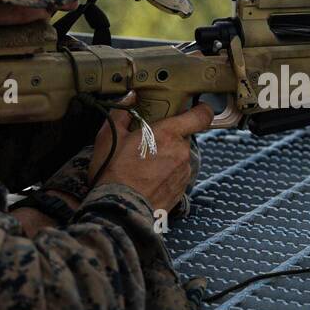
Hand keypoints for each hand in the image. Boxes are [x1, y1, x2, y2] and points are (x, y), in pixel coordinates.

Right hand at [88, 97, 213, 213]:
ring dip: (166, 157)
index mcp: (168, 134)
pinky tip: (147, 179)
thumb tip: (130, 99)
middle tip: (146, 143)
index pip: (200, 115)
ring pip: (179, 156)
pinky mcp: (181, 190)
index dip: (200, 110)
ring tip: (143, 165)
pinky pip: (177, 174)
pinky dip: (166, 174)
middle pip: (182, 136)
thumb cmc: (114, 173)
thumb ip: (122, 112)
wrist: (120, 210)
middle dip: (167, 137)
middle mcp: (181, 152)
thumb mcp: (109, 136)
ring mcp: (183, 172)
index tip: (195, 108)